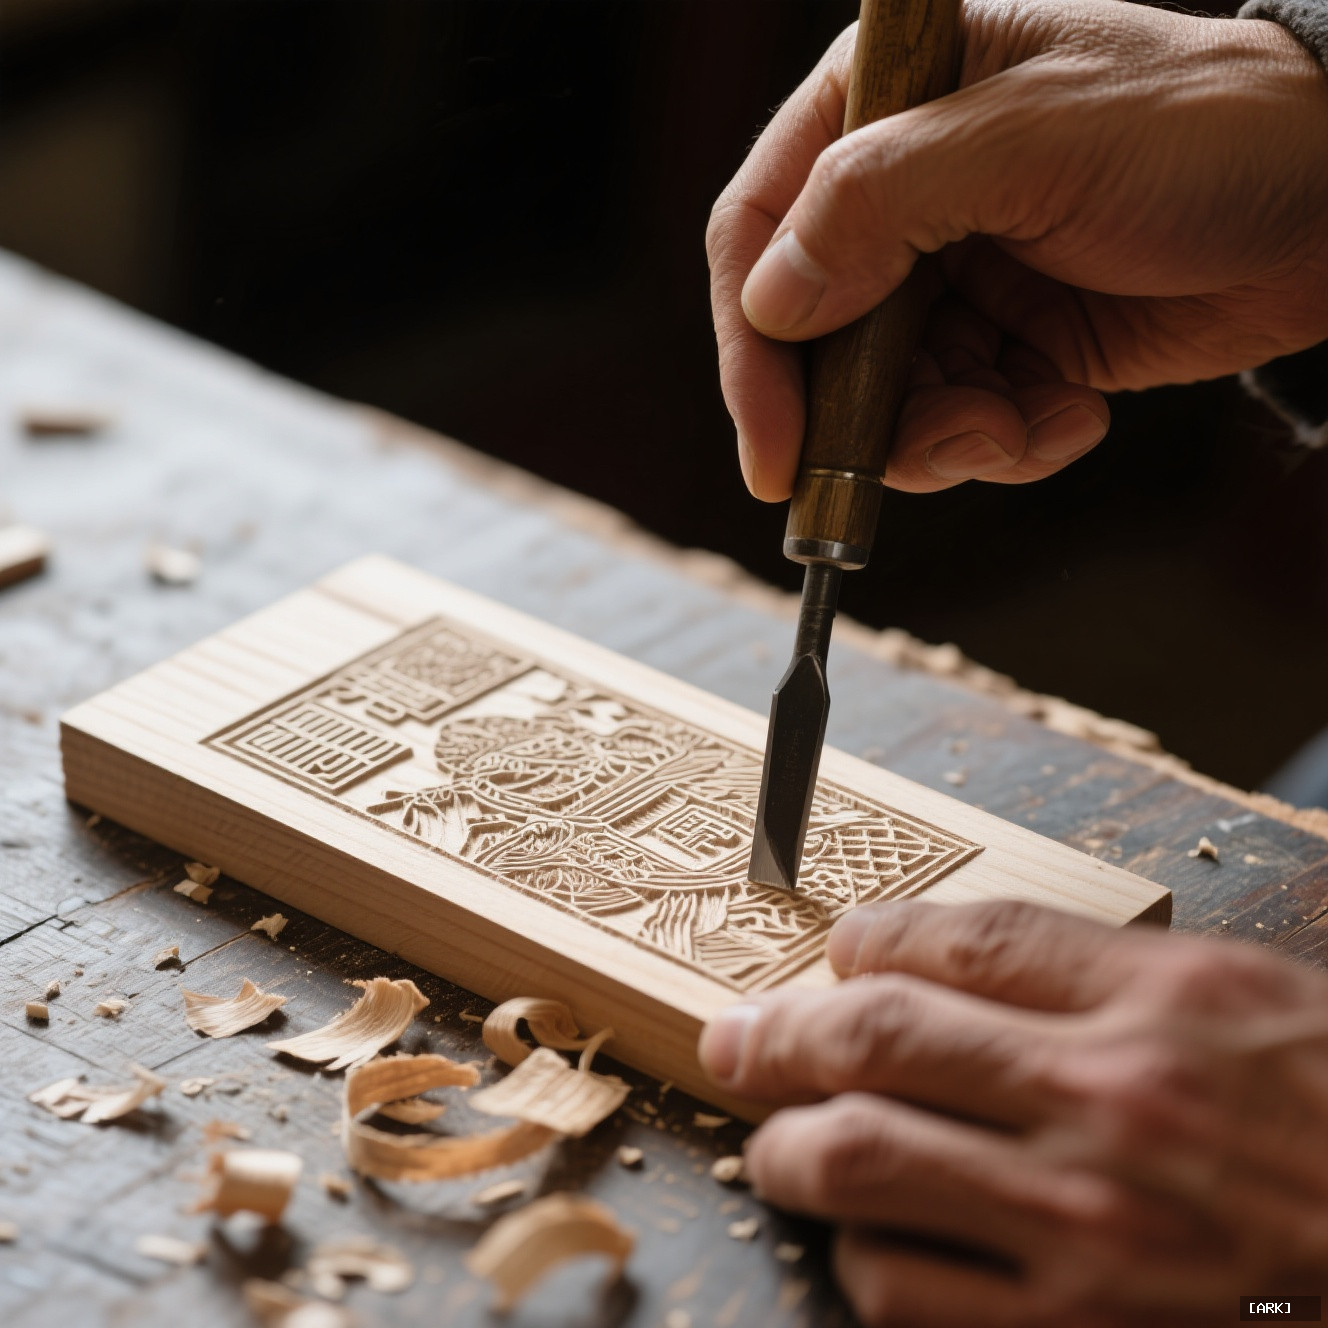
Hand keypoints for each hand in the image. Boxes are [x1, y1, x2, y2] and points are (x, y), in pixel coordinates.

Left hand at [698, 899, 1327, 1325]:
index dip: (865, 937)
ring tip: (773, 1134)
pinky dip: (858, 1255)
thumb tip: (933, 957)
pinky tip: (869, 1235)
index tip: (835, 949)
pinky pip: (902, 1290)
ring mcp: (1089, 1230)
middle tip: (734, 1037)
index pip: (953, 941)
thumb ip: (1091, 971)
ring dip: (787, 1144)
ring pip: (857, 1161)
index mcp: (1160, 1001)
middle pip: (876, 1035)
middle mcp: (1113, 1102)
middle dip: (776, 1030)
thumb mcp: (1243, 998)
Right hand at [707, 0, 1327, 499]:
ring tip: (1017, 428)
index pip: (763, 229)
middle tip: (903, 465)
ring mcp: (954, 275)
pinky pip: (958, 420)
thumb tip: (774, 302)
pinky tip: (1068, 417)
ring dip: (941, 439)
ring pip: (883, 396)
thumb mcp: (1032, 141)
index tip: (772, 449)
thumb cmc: (1202, 132)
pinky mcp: (1006, 342)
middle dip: (855, 417)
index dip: (753, 347)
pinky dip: (1003, 442)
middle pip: (813, 335)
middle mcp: (905, 196)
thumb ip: (881, 201)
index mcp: (886, 109)